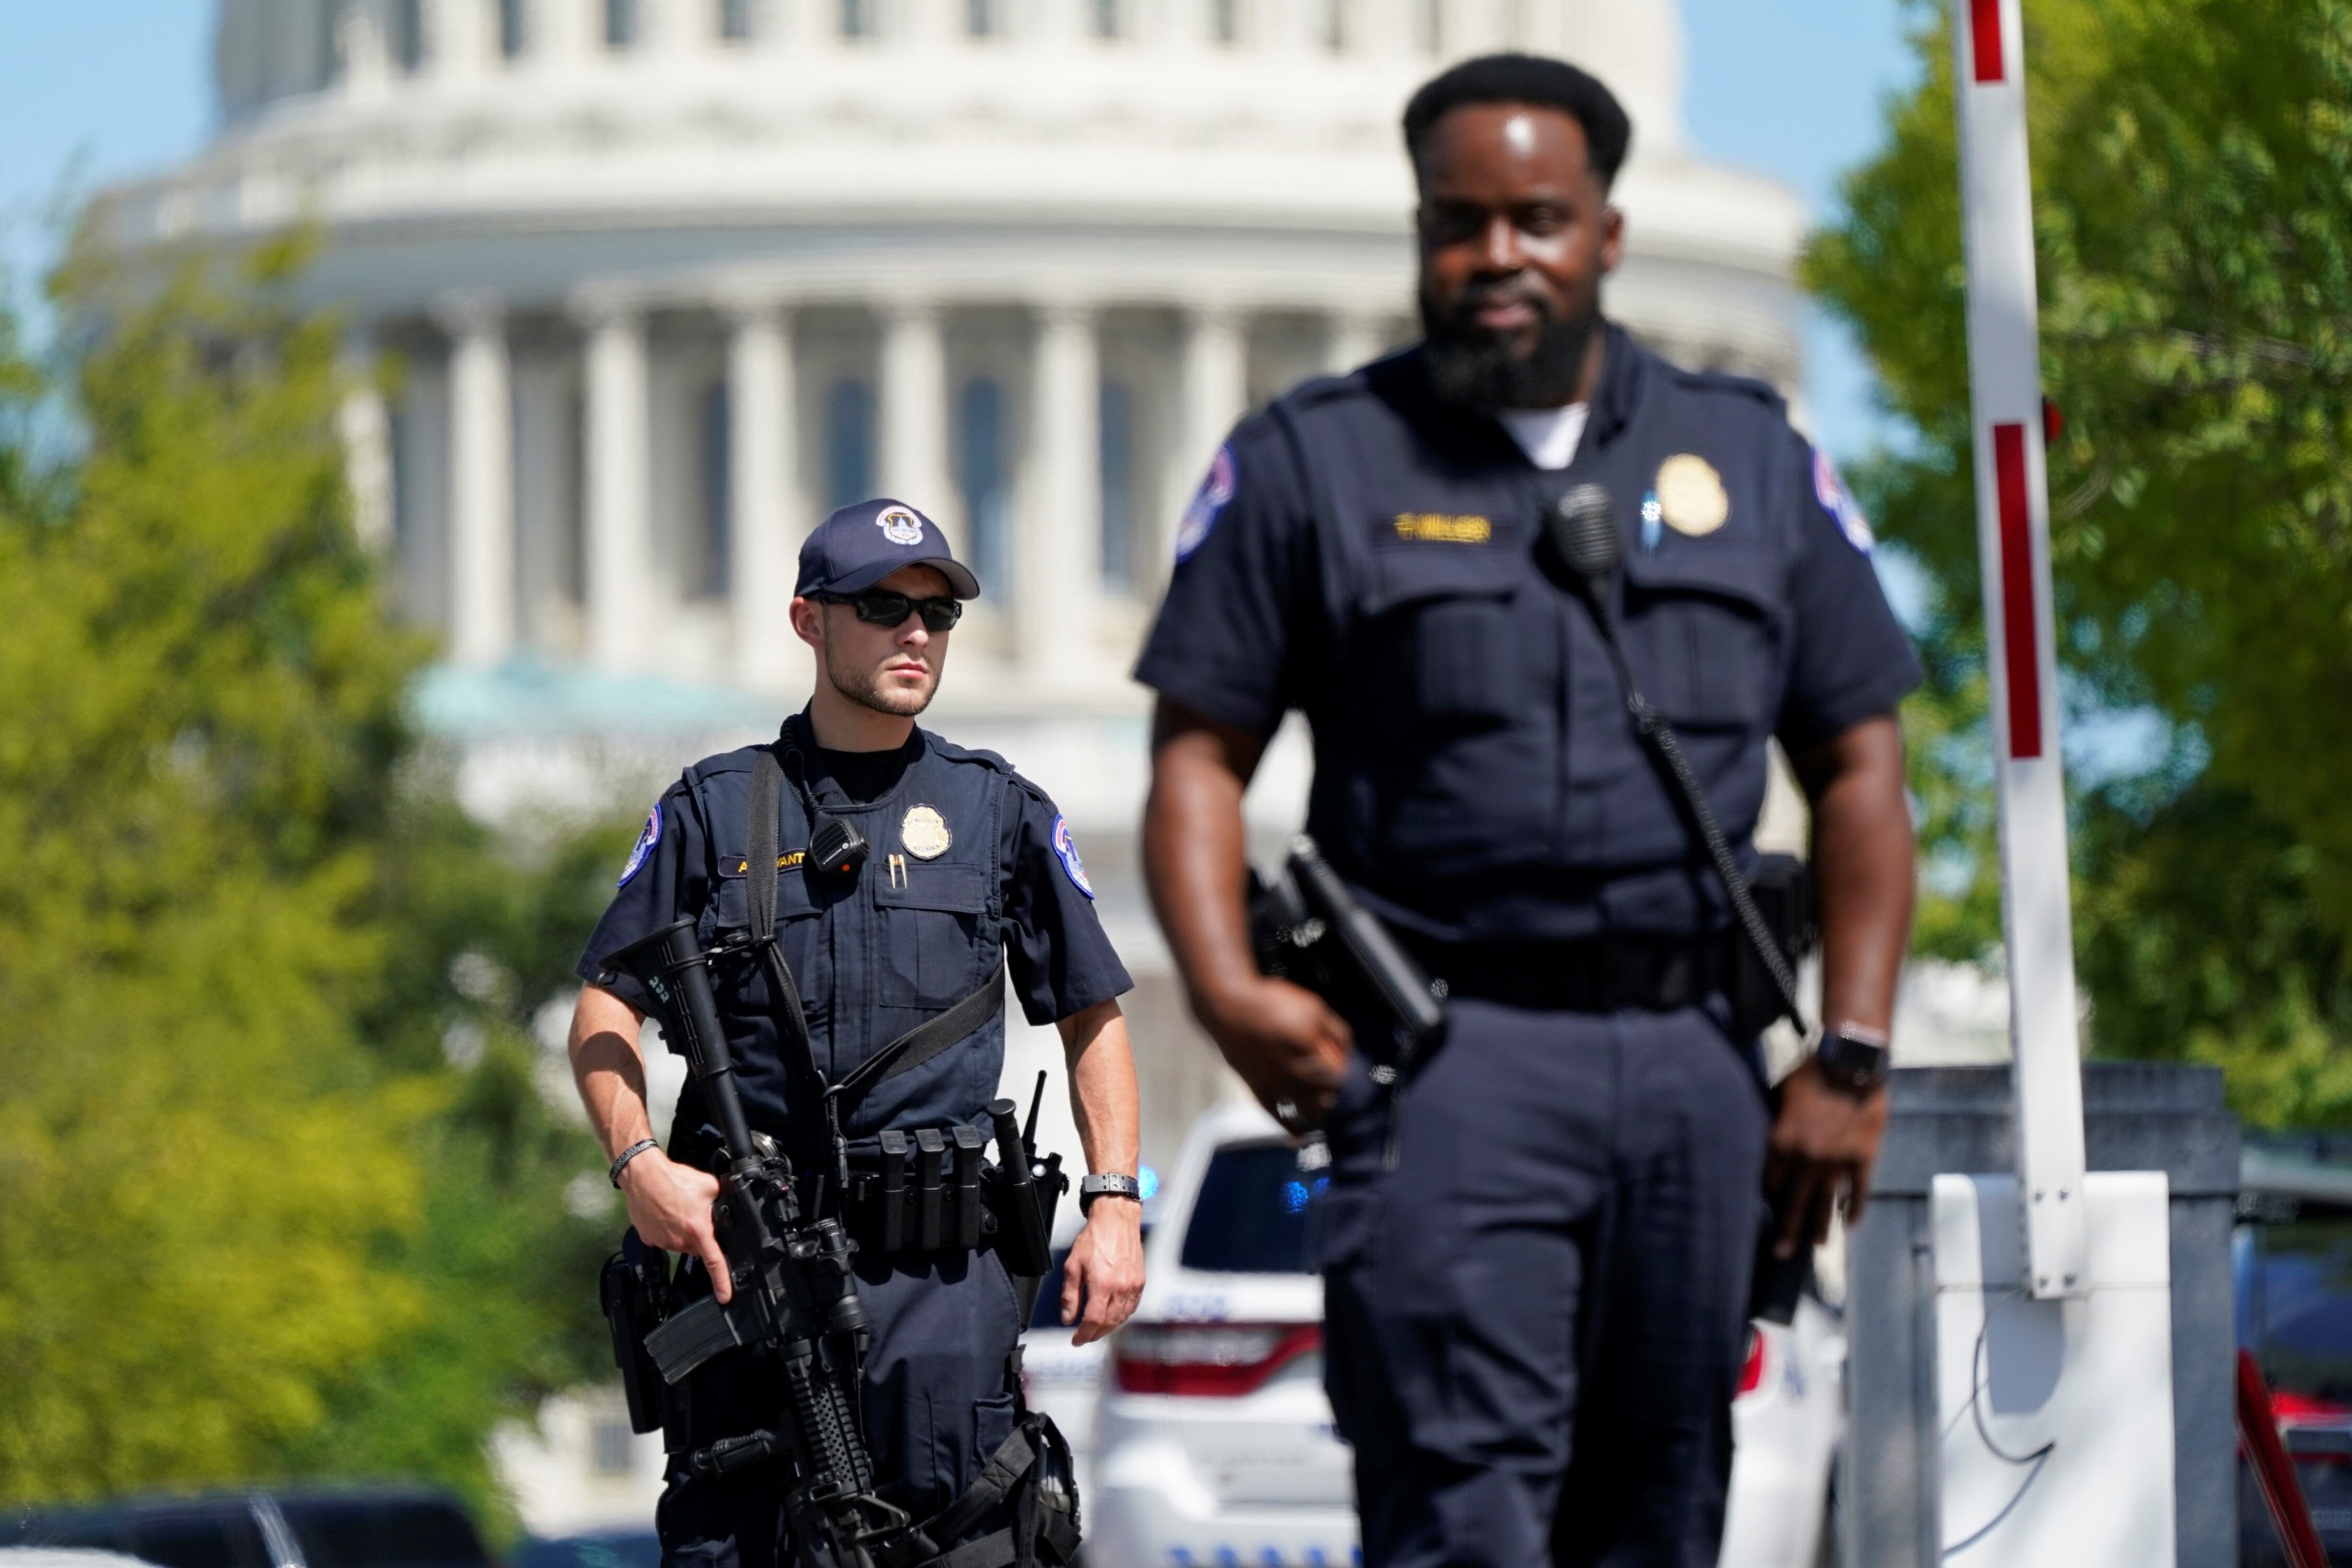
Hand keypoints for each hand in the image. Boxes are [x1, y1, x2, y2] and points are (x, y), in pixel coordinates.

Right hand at [619, 1149, 731, 1302]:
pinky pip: (664, 1239)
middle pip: (698, 1248)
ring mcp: (662, 1241)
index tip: (725, 1296)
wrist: (643, 1175)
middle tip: (696, 1215)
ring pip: (681, 1243)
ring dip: (683, 1231)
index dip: (722, 1282)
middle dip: (701, 1236)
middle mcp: (680, 1240)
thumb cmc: (674, 1179)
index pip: (714, 1262)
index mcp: (698, 1229)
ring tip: (679, 1209)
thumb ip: (722, 1200)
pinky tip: (666, 1213)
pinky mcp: (649, 1239)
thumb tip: (731, 1206)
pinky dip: (668, 1229)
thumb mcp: (709, 1186)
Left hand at [1061, 1199, 1145, 1345]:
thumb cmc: (1094, 1238)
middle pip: (1109, 1323)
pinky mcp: (1141, 1281)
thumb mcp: (1073, 1265)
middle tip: (1084, 1337)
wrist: (1117, 1220)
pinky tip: (1112, 1315)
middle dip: (1095, 1334)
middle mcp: (1121, 1288)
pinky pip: (1132, 1307)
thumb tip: (1068, 1318)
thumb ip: (1070, 1295)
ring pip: (1121, 1318)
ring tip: (1096, 1329)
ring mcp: (1133, 1286)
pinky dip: (1121, 1316)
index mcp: (1102, 1284)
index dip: (1083, 1334)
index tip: (1076, 1340)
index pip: (1093, 1321)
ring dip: (1108, 1327)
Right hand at [1200, 976, 1352, 1128]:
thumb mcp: (1312, 1006)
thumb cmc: (1270, 1003)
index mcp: (1311, 1052)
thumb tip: (1348, 1052)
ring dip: (1322, 1111)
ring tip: (1331, 1111)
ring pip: (1306, 1107)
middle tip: (1348, 1097)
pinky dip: (1290, 1127)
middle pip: (1327, 1095)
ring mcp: (1275, 1084)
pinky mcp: (1258, 1089)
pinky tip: (1300, 1136)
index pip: (1341, 1076)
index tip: (1355, 1077)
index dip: (1351, 1078)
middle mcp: (1295, 1073)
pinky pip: (1276, 1115)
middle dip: (1340, 1098)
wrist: (1226, 1007)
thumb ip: (1335, 1031)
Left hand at [1764, 1057, 1888, 1257]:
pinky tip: (1850, 1225)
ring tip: (1816, 1247)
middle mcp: (1806, 1160)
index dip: (1765, 1196)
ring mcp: (1837, 1163)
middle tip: (1780, 1254)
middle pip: (1794, 1203)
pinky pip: (1858, 1192)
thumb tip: (1754, 1138)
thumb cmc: (1809, 1073)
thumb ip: (1770, 1122)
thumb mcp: (1778, 1095)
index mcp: (1781, 1143)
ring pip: (1826, 1204)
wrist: (1851, 1063)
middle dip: (1787, 1231)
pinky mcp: (1863, 1159)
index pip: (1768, 1181)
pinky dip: (1854, 1210)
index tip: (1762, 1213)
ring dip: (1821, 1228)